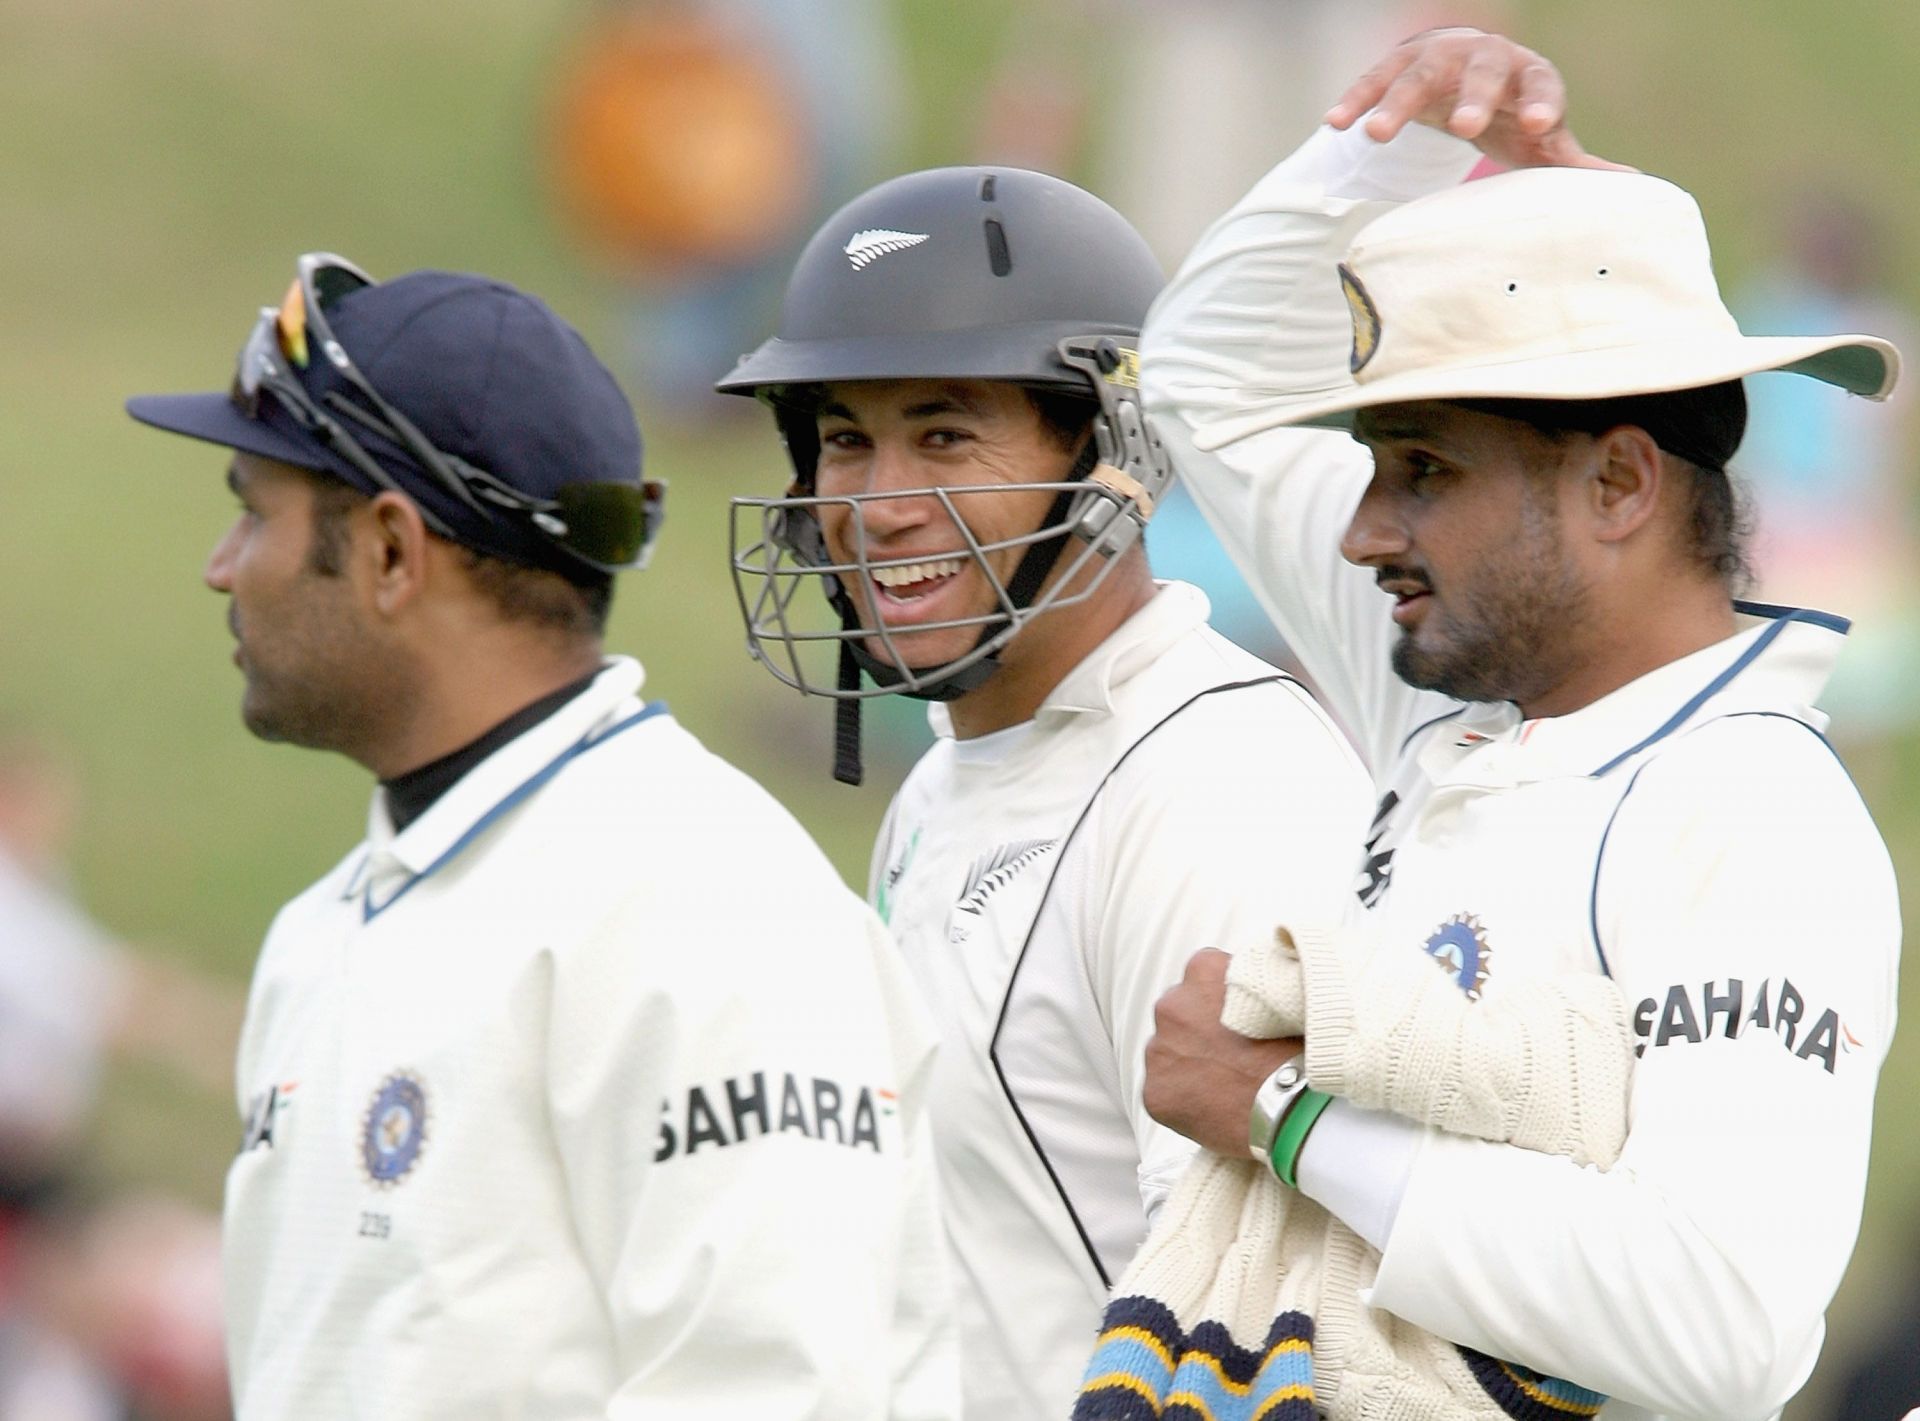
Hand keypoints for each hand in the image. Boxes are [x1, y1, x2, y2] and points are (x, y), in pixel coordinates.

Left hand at [1143, 948, 1301, 1156]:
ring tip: (1227, 1081)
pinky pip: (1165, 1090)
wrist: (1293, 1108)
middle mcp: (1172, 1005)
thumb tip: (1254, 987)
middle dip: (1200, 1027)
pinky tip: (1214, 1106)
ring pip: (1169, 1050)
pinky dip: (1184, 1097)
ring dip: (1189, 1061)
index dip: (1227, 998)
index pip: (1206, 974)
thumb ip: (1255, 984)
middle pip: (1181, 1010)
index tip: (1246, 1016)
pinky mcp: (1154, 1093)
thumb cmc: (1297, 1051)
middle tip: (1236, 1051)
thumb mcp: (1283, 995)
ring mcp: (1159, 1050)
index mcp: (1203, 970)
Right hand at [1325, 27, 1629, 171]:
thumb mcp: (1536, 136)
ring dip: (1396, 104)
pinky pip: (1372, 80)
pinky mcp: (1395, 65)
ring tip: (1376, 136)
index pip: (1541, 82)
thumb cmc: (1508, 112)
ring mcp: (1436, 58)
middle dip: (1471, 95)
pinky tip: (1334, 124)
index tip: (1540, 124)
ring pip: (1417, 75)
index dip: (1542, 101)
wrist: (1463, 68)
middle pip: (1482, 71)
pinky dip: (1355, 101)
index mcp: (1528, 75)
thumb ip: (1570, 159)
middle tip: (1460, 125)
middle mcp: (1485, 58)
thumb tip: (1630, 184)